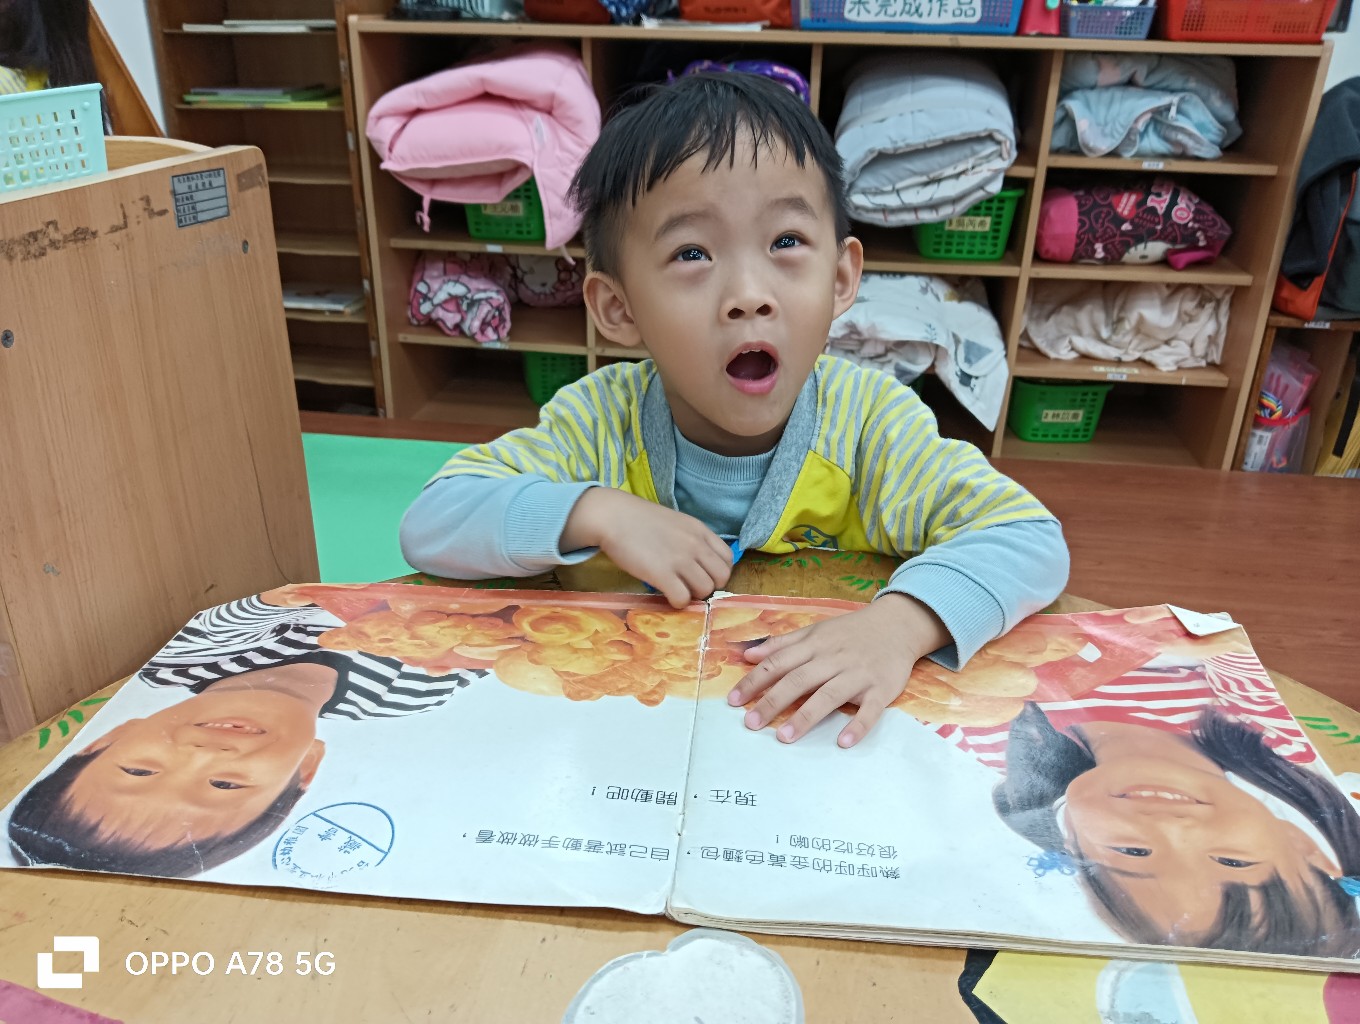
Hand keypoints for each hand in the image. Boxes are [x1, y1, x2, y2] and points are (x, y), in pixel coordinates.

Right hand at [562, 488, 732, 608]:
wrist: (614, 516)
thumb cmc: (640, 519)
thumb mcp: (676, 523)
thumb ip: (691, 539)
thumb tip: (698, 562)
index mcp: (700, 531)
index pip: (727, 559)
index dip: (717, 572)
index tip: (703, 575)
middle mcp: (695, 545)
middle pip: (721, 578)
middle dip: (708, 587)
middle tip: (690, 586)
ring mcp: (680, 560)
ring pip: (705, 591)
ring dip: (693, 595)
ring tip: (677, 591)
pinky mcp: (662, 574)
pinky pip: (683, 599)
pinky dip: (678, 602)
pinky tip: (667, 595)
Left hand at [728, 594, 949, 747]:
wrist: (898, 625)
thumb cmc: (851, 631)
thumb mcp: (815, 630)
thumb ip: (782, 644)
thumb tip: (748, 655)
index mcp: (814, 645)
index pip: (778, 663)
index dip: (755, 681)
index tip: (733, 700)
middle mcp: (833, 659)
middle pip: (799, 680)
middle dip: (772, 701)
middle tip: (750, 723)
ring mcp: (858, 675)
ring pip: (829, 695)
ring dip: (806, 717)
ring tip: (784, 737)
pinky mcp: (882, 689)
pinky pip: (870, 710)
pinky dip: (858, 725)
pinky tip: (843, 741)